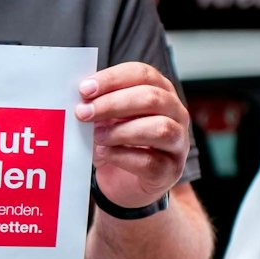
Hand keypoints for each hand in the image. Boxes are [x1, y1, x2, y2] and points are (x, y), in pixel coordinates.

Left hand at [76, 63, 188, 209]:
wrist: (125, 184)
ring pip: (159, 128)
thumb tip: (81, 98)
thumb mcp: (108, 118)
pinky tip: (103, 154)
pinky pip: (151, 161)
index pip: (142, 74)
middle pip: (152, 98)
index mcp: (161, 90)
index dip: (112, 79)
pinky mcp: (171, 170)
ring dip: (120, 131)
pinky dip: (122, 156)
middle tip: (83, 113)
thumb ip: (99, 104)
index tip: (84, 89)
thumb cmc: (118, 142)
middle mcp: (176, 113)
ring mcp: (178, 142)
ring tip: (96, 137)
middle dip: (113, 104)